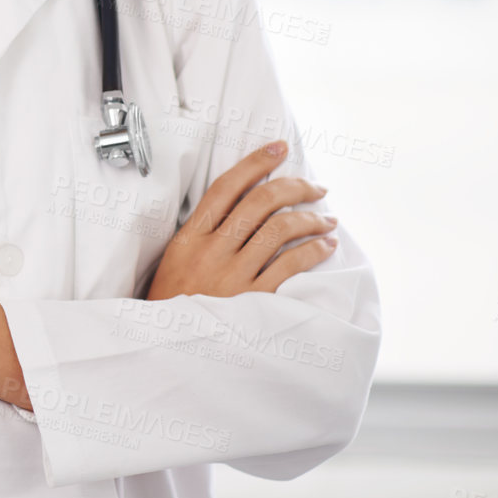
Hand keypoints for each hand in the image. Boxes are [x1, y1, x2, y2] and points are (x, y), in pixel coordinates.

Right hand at [146, 141, 336, 299]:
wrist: (170, 349)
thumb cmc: (174, 304)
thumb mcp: (175, 261)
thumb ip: (202, 235)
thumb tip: (239, 208)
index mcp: (190, 237)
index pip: (226, 187)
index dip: (255, 162)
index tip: (278, 148)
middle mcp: (212, 250)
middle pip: (259, 202)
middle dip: (294, 186)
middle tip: (315, 185)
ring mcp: (233, 275)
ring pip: (279, 229)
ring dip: (311, 218)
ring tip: (327, 218)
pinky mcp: (254, 300)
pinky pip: (291, 265)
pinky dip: (314, 250)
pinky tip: (325, 245)